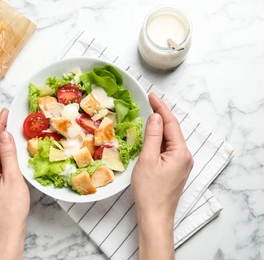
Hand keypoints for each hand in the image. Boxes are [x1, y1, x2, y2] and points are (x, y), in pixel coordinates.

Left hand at [0, 108, 29, 259]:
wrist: (7, 232)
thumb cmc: (11, 210)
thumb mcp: (12, 179)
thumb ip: (8, 155)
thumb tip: (4, 135)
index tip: (4, 111)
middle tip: (8, 116)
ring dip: (1, 142)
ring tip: (11, 129)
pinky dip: (3, 155)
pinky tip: (10, 151)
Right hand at [131, 93, 193, 259]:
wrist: (154, 216)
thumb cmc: (149, 190)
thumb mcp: (148, 159)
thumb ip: (153, 136)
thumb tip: (156, 116)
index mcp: (180, 152)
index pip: (171, 123)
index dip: (161, 107)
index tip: (151, 95)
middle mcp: (185, 156)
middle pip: (172, 130)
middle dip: (161, 115)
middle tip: (148, 102)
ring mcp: (181, 164)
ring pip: (169, 139)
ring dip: (159, 127)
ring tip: (147, 114)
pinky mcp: (175, 170)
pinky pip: (167, 149)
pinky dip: (158, 139)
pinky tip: (150, 135)